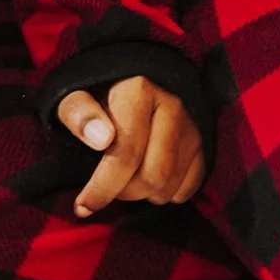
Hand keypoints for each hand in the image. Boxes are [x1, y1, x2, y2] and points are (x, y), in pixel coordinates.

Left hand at [54, 75, 206, 217]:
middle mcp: (172, 106)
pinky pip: (190, 186)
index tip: (83, 206)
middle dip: (125, 193)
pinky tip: (148, 177)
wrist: (138, 74)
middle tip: (107, 187)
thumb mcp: (74, 94)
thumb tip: (101, 140)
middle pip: (153, 177)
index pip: (125, 153)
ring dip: (145, 194)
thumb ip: (79, 113)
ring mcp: (192, 125)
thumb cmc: (99, 90)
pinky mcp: (204, 140)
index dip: (102, 187)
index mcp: (139, 91)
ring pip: (171, 186)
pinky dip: (167, 192)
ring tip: (126, 179)